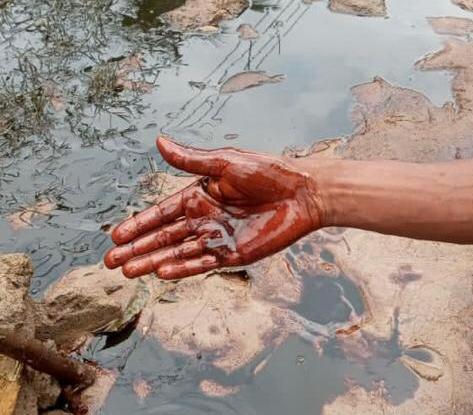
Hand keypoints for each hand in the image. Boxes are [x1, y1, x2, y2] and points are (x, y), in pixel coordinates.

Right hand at [104, 136, 323, 278]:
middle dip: (137, 249)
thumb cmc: (267, 171)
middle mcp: (204, 218)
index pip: (161, 213)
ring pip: (178, 252)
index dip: (138, 224)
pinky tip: (162, 272)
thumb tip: (159, 140)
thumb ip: (191, 159)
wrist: (303, 193)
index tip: (115, 235)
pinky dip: (183, 268)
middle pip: (163, 237)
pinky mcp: (233, 253)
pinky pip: (203, 262)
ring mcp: (217, 237)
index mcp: (199, 195)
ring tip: (129, 271)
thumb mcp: (225, 162)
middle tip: (111, 262)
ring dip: (153, 261)